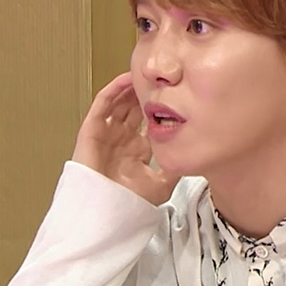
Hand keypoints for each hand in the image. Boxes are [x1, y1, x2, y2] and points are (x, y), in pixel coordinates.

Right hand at [72, 72, 178, 204]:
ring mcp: (107, 134)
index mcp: (137, 151)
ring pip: (120, 102)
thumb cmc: (129, 202)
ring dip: (132, 89)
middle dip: (147, 94)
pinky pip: (103, 103)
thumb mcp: (162, 184)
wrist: (105, 211)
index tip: (178, 96)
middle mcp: (122, 140)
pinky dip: (114, 89)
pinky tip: (127, 79)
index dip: (161, 109)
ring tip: (146, 75)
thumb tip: (192, 154)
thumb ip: (175, 168)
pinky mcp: (92, 130)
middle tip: (162, 79)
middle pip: (135, 109)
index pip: (149, 123)